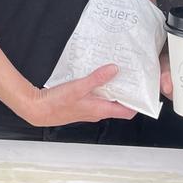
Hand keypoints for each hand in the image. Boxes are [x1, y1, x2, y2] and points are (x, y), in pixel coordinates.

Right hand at [20, 64, 137, 126]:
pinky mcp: (81, 105)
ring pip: (107, 100)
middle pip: (118, 104)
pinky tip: (96, 78)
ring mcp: (89, 109)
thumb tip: (114, 70)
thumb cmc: (57, 103)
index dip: (137, 104)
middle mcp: (97, 112)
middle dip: (126, 92)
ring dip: (112, 89)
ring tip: (115, 74)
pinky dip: (100, 89)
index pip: (127, 112)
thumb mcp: (79, 87)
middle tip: (131, 77)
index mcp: (100, 110)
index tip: (144, 92)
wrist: (38, 110)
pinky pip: (96, 97)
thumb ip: (97, 78)